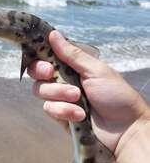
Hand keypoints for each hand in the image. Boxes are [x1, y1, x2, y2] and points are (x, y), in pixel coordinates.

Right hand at [28, 31, 148, 153]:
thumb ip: (72, 54)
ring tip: (78, 98)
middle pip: (37, 73)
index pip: (48, 57)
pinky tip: (80, 115)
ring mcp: (61, 99)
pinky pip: (50, 109)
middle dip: (42, 72)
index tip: (44, 58)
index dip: (40, 57)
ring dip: (59, 93)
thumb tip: (53, 34)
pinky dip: (64, 111)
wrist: (124, 129)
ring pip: (41, 91)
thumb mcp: (96, 70)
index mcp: (73, 66)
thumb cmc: (116, 95)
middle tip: (51, 73)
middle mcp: (64, 80)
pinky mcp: (61, 116)